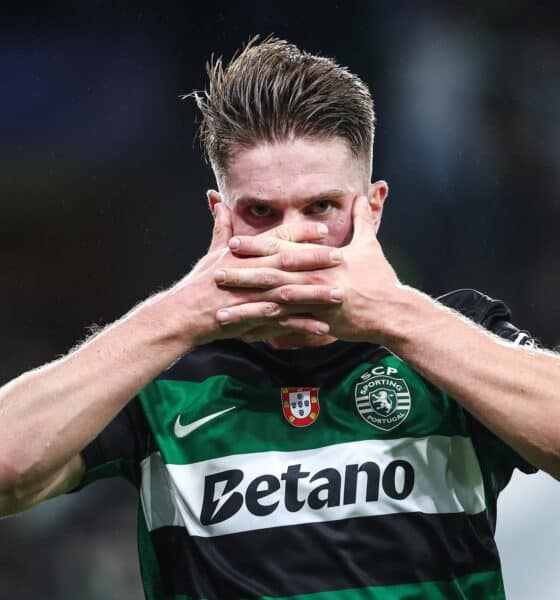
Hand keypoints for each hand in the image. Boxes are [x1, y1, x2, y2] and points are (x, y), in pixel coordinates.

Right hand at [168, 203, 343, 346]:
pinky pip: (283, 323)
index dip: (302, 233)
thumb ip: (221, 227)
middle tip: (341, 258)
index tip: (325, 230)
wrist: (186, 314)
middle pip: (290, 263)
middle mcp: (253, 273)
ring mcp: (255, 297)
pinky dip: (303, 326)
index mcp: (246, 254)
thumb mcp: (212, 252)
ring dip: (316, 295)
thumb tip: (218, 200)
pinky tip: (323, 328)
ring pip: (291, 293)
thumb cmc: (199, 282)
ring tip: (339, 294)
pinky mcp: (255, 319)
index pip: (278, 238)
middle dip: (317, 260)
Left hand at [217, 196, 401, 343]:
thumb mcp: (371, 245)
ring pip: (273, 305)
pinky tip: (245, 335)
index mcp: (320, 258)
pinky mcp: (317, 323)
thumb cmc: (380, 279)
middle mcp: (313, 279)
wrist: (392, 312)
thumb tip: (361, 197)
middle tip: (216, 272)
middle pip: (271, 275)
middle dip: (242, 274)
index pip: (282, 248)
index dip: (256, 245)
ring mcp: (314, 303)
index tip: (233, 241)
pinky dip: (265, 332)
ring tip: (221, 312)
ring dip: (246, 308)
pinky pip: (286, 329)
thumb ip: (362, 221)